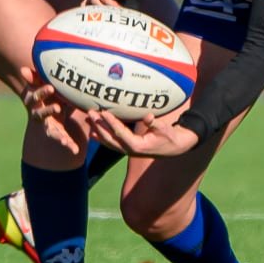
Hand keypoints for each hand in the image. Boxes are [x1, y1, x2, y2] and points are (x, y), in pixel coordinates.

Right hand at [19, 66, 80, 153]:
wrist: (48, 108)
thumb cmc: (46, 94)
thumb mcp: (42, 86)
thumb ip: (35, 78)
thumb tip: (22, 69)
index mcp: (34, 102)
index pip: (36, 96)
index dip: (43, 92)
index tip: (51, 88)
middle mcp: (39, 115)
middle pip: (41, 114)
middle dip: (49, 110)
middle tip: (58, 107)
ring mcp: (47, 125)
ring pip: (50, 131)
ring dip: (57, 135)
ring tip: (64, 140)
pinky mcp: (56, 133)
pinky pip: (62, 139)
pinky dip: (68, 145)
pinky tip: (75, 150)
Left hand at [85, 103, 199, 157]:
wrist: (176, 147)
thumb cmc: (171, 137)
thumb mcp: (166, 130)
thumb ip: (156, 124)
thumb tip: (148, 116)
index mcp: (138, 146)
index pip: (121, 134)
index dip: (111, 123)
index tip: (103, 112)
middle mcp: (130, 150)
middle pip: (110, 138)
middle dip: (99, 125)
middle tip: (91, 113)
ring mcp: (128, 150)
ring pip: (109, 141)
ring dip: (97, 130)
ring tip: (88, 119)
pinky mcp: (128, 148)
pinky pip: (111, 143)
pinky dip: (101, 137)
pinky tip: (93, 132)